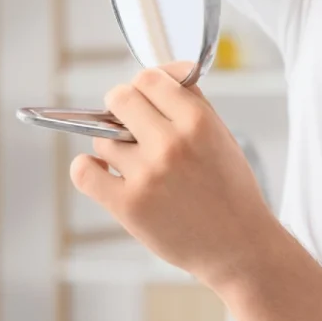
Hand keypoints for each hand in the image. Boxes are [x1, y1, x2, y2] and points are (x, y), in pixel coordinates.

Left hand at [69, 63, 275, 289]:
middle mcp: (171, 143)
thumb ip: (192, 102)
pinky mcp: (127, 205)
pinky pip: (83, 171)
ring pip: (102, 137)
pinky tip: (106, 172)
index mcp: (199, 122)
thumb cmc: (231, 189)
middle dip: (123, 107)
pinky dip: (88, 168)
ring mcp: (146, 174)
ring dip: (114, 144)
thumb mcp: (223, 135)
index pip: (149, 78)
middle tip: (132, 122)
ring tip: (136, 161)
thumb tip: (162, 76)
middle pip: (119, 97)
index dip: (146, 84)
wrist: (238, 244)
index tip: (149, 96)